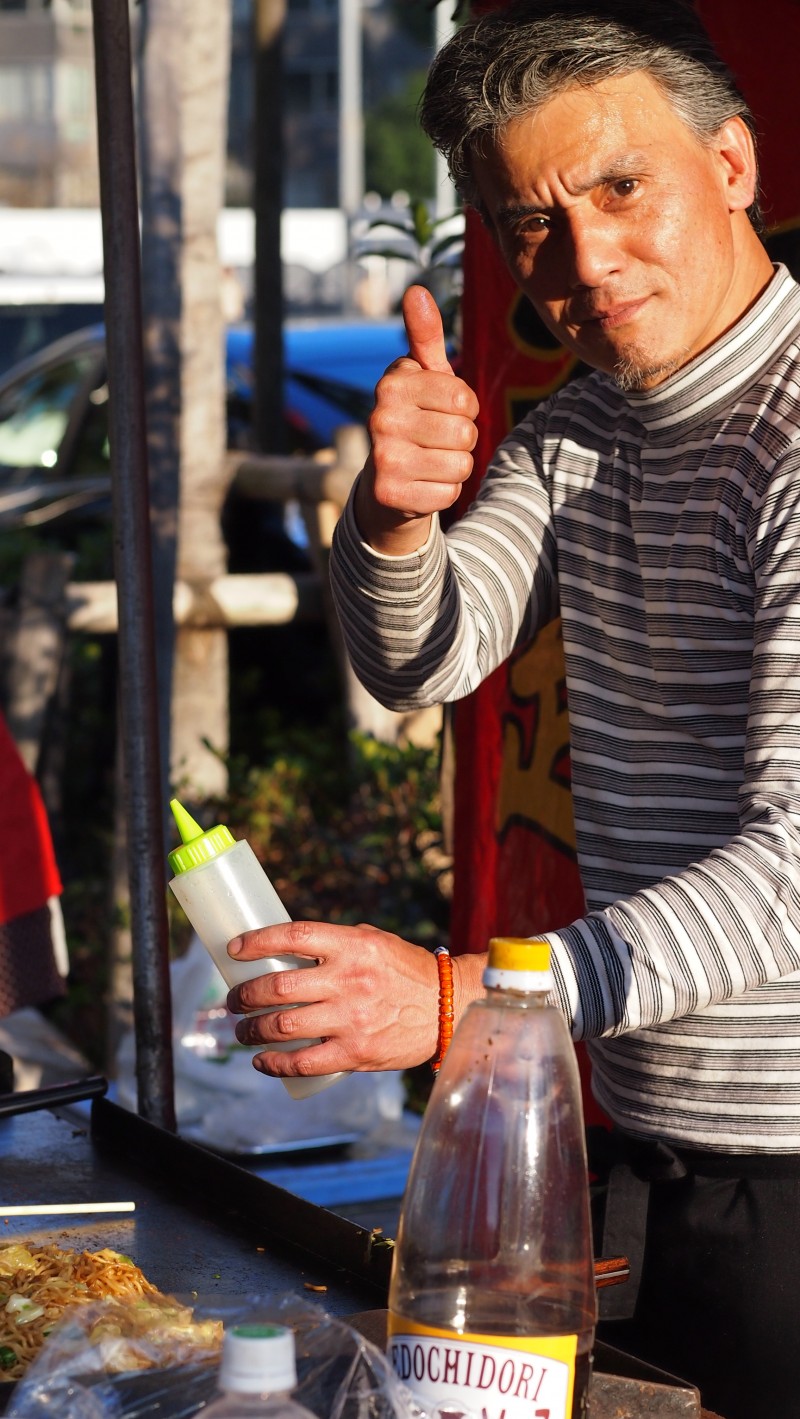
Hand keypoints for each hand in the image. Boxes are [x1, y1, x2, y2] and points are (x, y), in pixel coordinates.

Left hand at [225, 920, 483, 1080]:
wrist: (447, 1007)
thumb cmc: (405, 971)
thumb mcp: (373, 942)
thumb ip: (335, 945)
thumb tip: (285, 948)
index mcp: (353, 946)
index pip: (293, 937)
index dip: (256, 942)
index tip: (234, 949)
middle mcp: (350, 980)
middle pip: (277, 987)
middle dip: (244, 995)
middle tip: (234, 999)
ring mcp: (352, 1020)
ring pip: (283, 1026)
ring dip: (252, 1030)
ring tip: (242, 1030)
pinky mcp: (356, 1053)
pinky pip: (303, 1063)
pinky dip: (274, 1063)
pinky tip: (262, 1060)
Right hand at [355, 284, 479, 554]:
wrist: (386, 484)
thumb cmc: (416, 420)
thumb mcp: (423, 377)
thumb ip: (425, 336)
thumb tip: (417, 290)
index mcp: (392, 383)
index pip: (464, 399)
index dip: (465, 409)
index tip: (442, 411)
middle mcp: (380, 417)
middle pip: (465, 433)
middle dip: (461, 440)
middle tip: (436, 441)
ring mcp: (382, 458)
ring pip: (461, 465)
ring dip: (456, 467)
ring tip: (431, 461)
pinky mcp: (390, 494)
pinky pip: (450, 494)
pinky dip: (444, 492)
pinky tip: (423, 484)